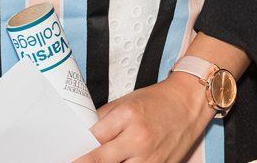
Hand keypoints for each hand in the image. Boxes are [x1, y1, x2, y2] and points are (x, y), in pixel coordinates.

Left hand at [73, 75, 212, 162]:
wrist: (189, 103)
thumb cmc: (159, 101)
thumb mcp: (126, 102)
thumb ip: (103, 120)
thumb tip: (83, 136)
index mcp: (127, 117)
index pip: (92, 140)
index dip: (77, 151)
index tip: (66, 156)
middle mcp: (138, 139)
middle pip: (100, 161)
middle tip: (74, 162)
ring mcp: (150, 157)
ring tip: (101, 161)